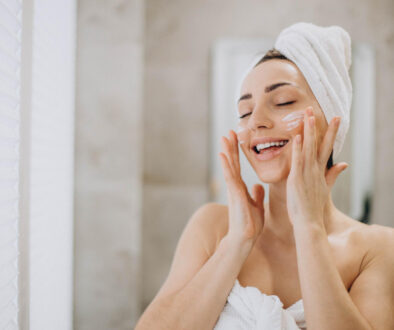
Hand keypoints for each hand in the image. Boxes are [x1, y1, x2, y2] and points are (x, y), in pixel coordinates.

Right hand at [219, 130, 264, 249]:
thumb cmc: (250, 224)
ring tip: (225, 137)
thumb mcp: (256, 206)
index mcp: (240, 188)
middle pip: (232, 162)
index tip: (237, 138)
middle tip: (229, 132)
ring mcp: (233, 190)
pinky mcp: (234, 195)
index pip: (238, 166)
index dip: (237, 152)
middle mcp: (235, 186)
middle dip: (231, 147)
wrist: (244, 239)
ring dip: (227, 152)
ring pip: (229, 166)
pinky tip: (223, 155)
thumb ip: (256, 195)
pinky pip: (230, 177)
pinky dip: (226, 165)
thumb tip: (257, 185)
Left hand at [286, 106, 348, 226]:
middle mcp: (315, 170)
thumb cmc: (313, 207)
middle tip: (321, 110)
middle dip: (321, 126)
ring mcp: (306, 173)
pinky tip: (298, 137)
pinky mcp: (297, 179)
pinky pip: (298, 160)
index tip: (335, 119)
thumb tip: (344, 163)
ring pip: (308, 148)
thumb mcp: (325, 188)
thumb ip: (333, 174)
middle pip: (319, 144)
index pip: (326, 147)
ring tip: (309, 115)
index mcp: (320, 171)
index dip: (331, 132)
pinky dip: (298, 149)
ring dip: (309, 131)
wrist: (309, 223)